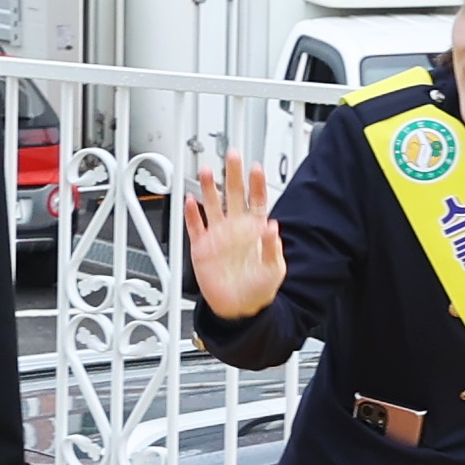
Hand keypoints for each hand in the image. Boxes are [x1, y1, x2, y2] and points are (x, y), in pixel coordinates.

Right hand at [185, 153, 285, 319]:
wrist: (237, 309)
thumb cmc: (259, 290)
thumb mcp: (273, 270)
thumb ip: (272, 248)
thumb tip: (272, 226)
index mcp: (254, 231)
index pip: (256, 200)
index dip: (256, 183)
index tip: (256, 167)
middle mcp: (235, 229)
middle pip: (234, 195)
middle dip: (233, 174)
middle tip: (231, 156)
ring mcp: (217, 236)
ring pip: (212, 205)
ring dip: (210, 188)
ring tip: (207, 171)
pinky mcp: (201, 248)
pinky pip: (195, 227)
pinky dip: (191, 214)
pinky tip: (190, 200)